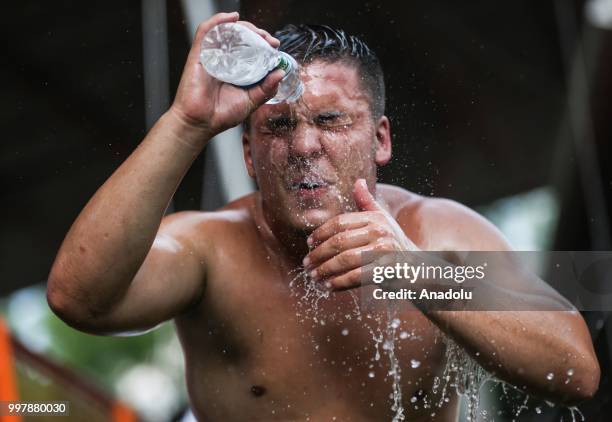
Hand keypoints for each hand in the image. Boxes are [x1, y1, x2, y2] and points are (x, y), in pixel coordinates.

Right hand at [170, 12, 284, 139]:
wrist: (201, 124)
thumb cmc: (221, 115)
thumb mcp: (251, 101)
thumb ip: (266, 88)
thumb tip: (280, 73)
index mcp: (236, 70)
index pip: (250, 49)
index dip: (263, 43)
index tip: (275, 45)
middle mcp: (224, 61)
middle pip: (240, 37)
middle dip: (257, 34)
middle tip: (269, 40)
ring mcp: (211, 56)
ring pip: (226, 31)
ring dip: (243, 27)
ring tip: (256, 32)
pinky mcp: (198, 55)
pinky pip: (206, 32)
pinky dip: (218, 21)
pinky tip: (232, 17)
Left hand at [303, 179, 418, 289]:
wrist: (419, 269)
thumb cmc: (396, 244)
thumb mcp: (383, 220)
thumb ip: (367, 203)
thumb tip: (358, 181)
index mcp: (375, 218)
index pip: (340, 222)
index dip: (321, 232)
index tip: (308, 243)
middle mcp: (380, 231)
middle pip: (339, 241)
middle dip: (319, 254)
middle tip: (306, 263)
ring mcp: (385, 250)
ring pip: (345, 259)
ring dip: (326, 269)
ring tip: (314, 276)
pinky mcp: (387, 270)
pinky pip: (356, 276)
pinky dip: (339, 282)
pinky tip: (329, 286)